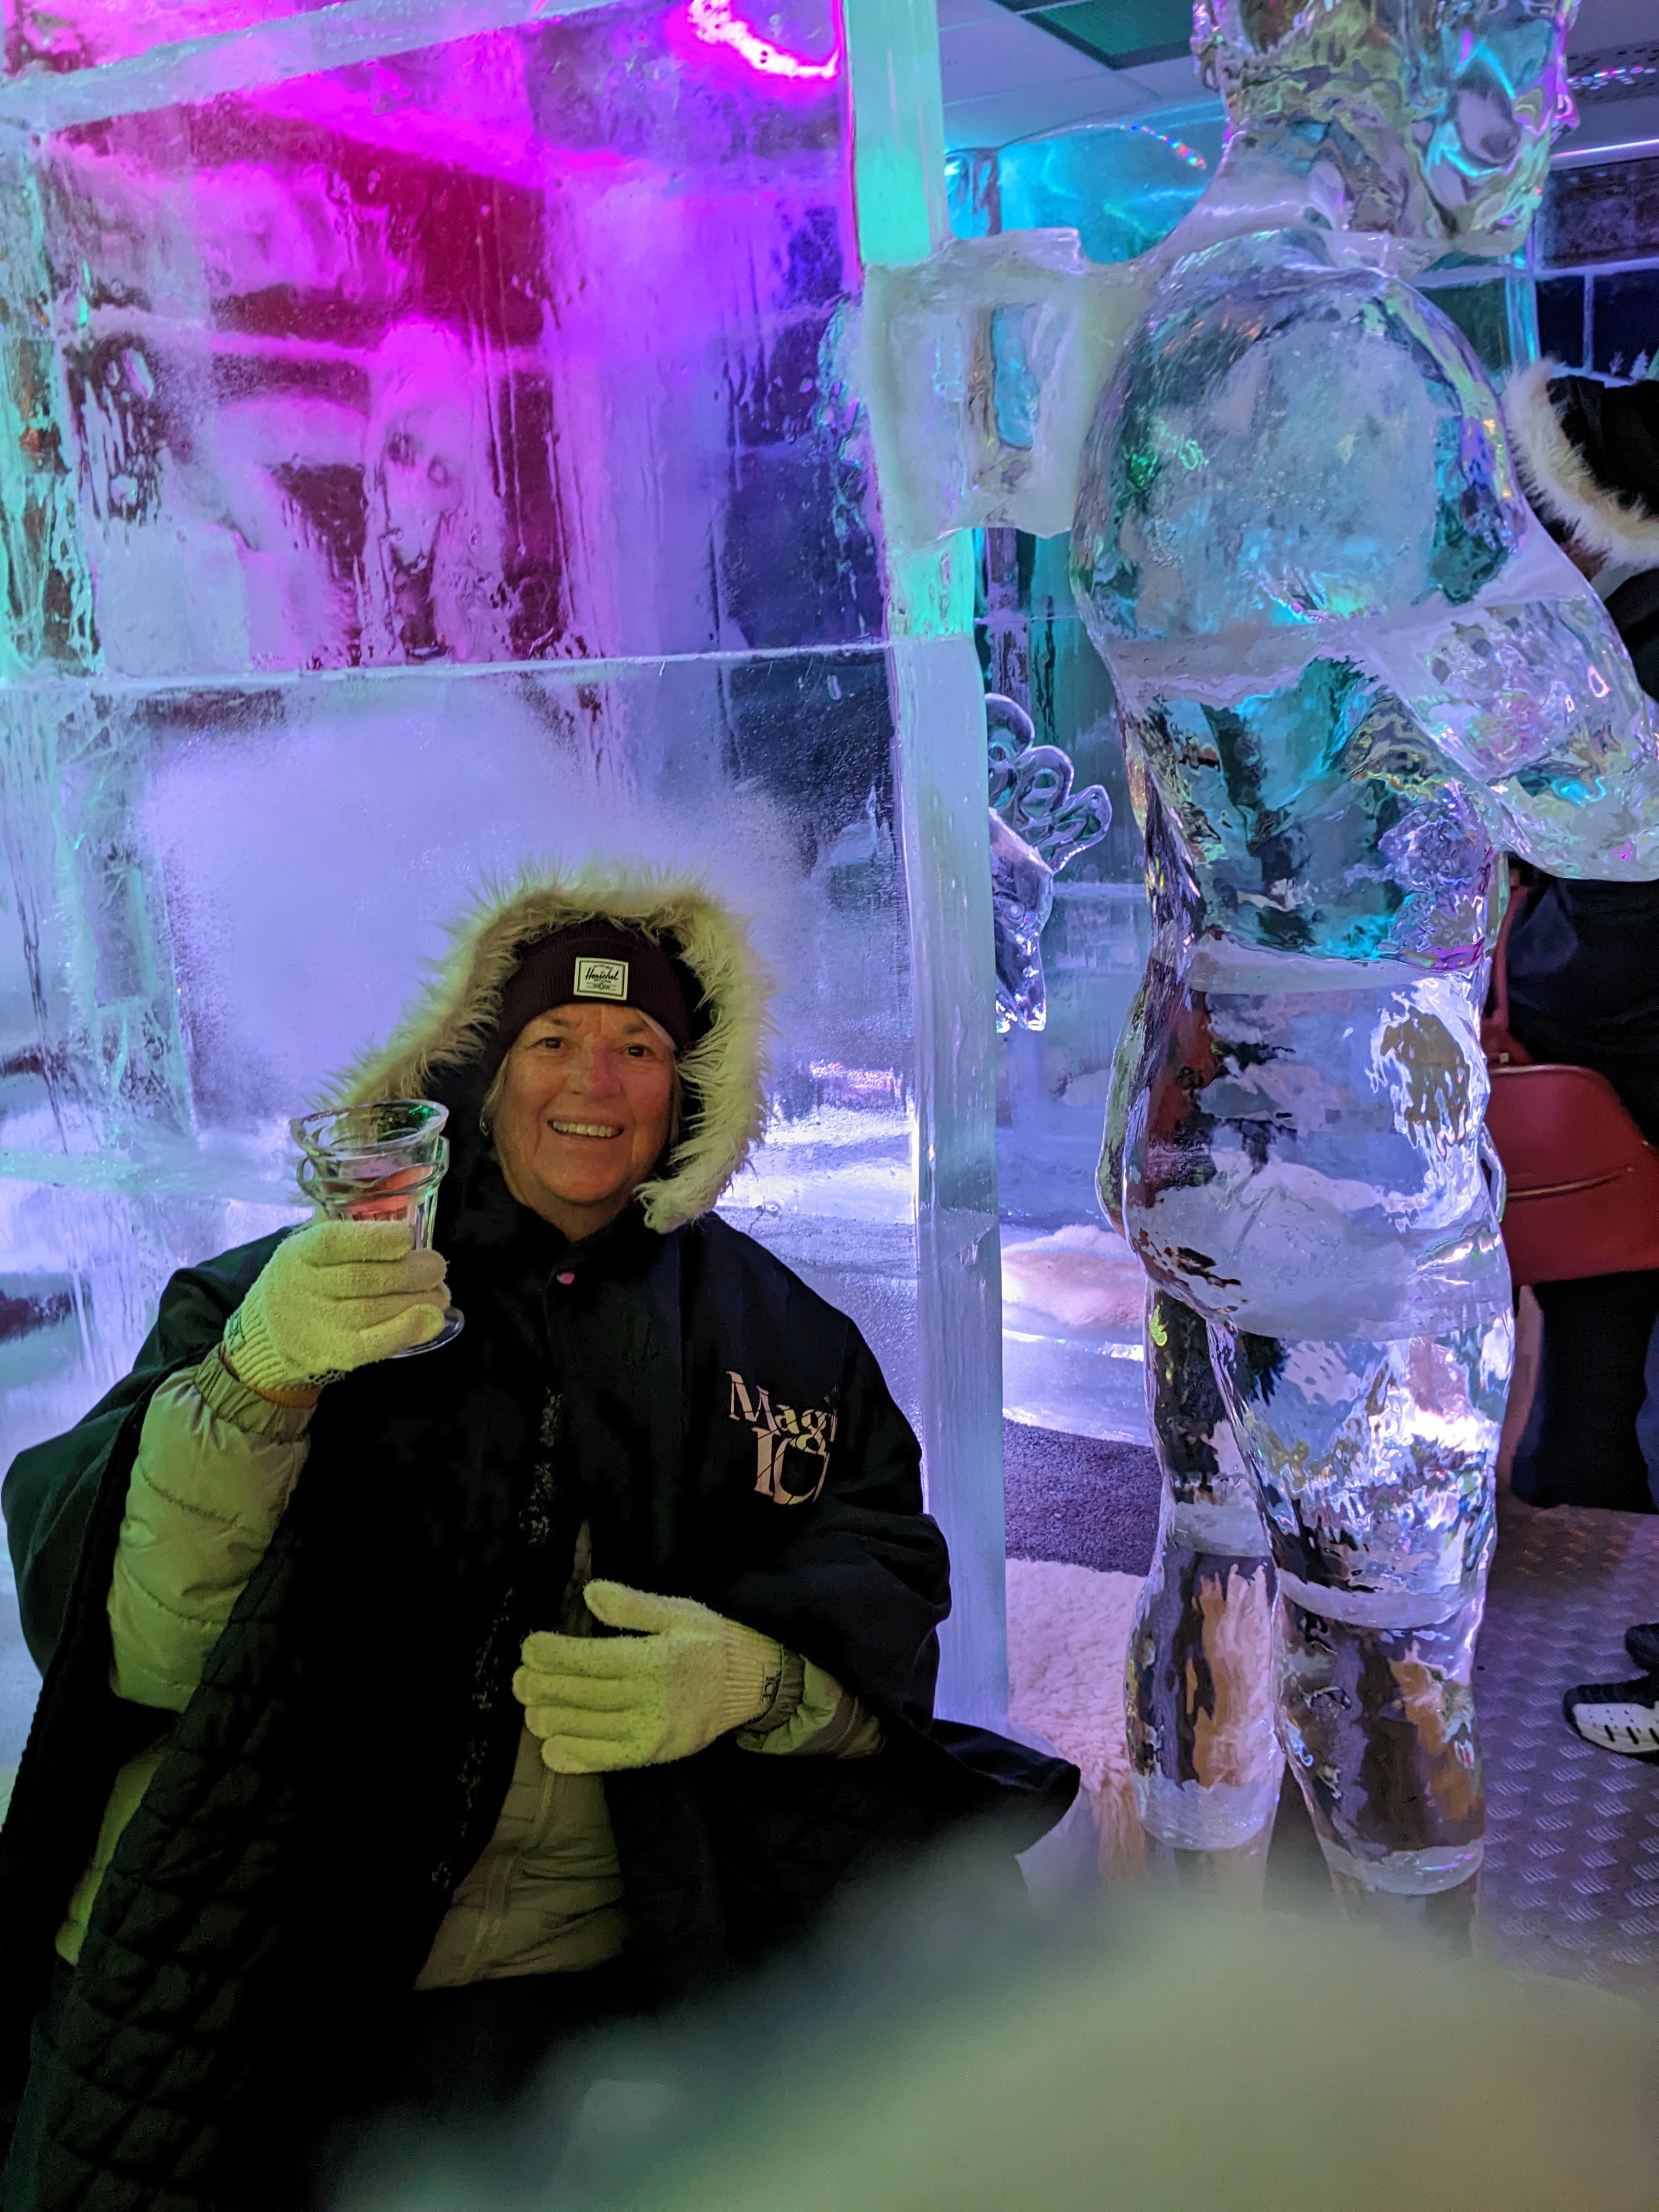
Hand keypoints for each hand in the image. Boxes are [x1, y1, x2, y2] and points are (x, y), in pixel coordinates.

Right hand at [221, 1219, 449, 1400]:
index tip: (407, 1236)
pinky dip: (410, 1329)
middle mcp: (306, 1287)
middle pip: (365, 1279)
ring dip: (420, 1300)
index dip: (376, 1239)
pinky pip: (377, 1343)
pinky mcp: (336, 1352)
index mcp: (301, 1252)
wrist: (273, 1329)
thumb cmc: (308, 1275)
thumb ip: (350, 1219)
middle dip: (412, 1271)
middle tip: (437, 1266)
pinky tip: (433, 1318)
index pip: (335, 1242)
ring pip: (377, 1310)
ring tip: (439, 1292)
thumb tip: (402, 1188)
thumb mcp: (314, 1241)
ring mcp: (320, 1324)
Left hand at [513, 1580, 783, 1772]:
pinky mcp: (654, 1754)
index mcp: (657, 1659)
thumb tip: (589, 1593)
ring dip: (552, 1719)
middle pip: (585, 1695)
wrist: (753, 1683)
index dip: (556, 1655)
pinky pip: (607, 1760)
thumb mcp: (680, 1611)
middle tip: (519, 1678)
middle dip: (544, 1686)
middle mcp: (654, 1698)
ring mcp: (654, 1731)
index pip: (594, 1659)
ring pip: (589, 1729)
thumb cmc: (711, 1640)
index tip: (529, 1647)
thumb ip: (634, 1605)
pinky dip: (575, 1757)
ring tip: (530, 1706)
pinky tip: (551, 1747)